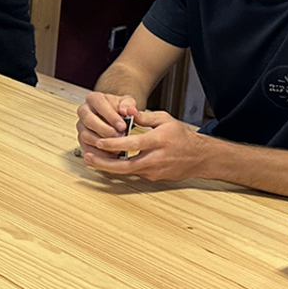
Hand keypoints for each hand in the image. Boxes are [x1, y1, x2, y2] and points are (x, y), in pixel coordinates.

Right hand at [76, 91, 137, 157]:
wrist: (115, 117)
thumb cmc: (120, 109)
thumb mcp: (127, 103)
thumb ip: (129, 105)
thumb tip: (128, 110)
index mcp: (94, 98)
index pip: (99, 104)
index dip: (111, 116)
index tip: (122, 126)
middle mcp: (84, 111)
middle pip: (88, 120)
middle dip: (104, 130)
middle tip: (118, 136)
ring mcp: (81, 126)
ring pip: (85, 135)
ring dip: (101, 143)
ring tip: (117, 147)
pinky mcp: (82, 139)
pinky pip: (86, 148)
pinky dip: (99, 154)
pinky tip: (111, 155)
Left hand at [82, 110, 207, 181]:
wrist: (199, 157)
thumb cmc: (181, 136)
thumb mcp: (165, 119)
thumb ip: (144, 117)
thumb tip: (127, 111)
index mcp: (159, 141)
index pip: (133, 144)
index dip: (115, 145)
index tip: (99, 142)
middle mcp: (156, 158)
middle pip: (126, 165)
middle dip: (105, 163)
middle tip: (88, 157)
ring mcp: (155, 171)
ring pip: (127, 171)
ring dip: (108, 167)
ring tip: (91, 160)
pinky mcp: (153, 177)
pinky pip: (134, 173)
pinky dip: (120, 168)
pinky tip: (107, 163)